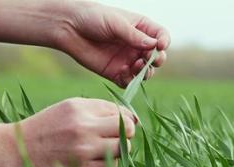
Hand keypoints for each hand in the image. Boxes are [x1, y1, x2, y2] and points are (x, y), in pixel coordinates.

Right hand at [5, 98, 136, 166]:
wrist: (13, 153)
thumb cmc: (44, 130)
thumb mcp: (66, 110)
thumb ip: (97, 111)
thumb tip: (134, 120)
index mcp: (79, 107)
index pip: (120, 111)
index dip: (123, 119)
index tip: (115, 127)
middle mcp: (83, 126)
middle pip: (128, 129)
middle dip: (125, 135)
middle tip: (111, 140)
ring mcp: (83, 150)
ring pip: (122, 149)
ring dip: (117, 151)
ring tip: (101, 151)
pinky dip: (107, 165)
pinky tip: (92, 162)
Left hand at [55, 1, 170, 86]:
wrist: (70, 28)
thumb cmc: (93, 18)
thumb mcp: (116, 23)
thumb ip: (134, 35)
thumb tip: (154, 46)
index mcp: (141, 28)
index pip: (161, 36)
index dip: (164, 42)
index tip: (160, 45)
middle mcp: (136, 45)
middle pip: (156, 57)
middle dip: (156, 60)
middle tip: (149, 59)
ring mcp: (127, 60)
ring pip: (144, 72)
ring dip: (145, 72)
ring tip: (135, 66)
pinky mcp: (115, 73)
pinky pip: (128, 82)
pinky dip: (129, 81)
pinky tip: (122, 73)